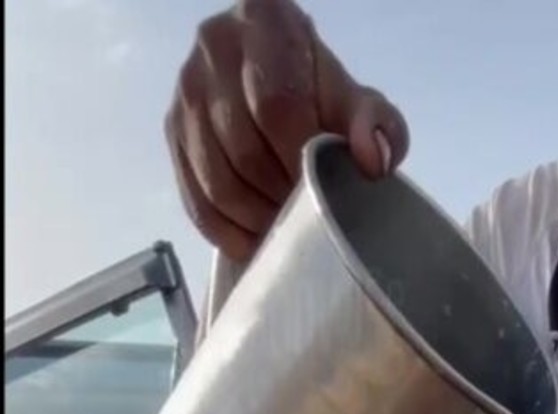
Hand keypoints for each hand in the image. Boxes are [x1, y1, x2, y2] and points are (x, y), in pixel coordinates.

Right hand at [165, 0, 409, 261]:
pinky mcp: (172, 130)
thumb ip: (377, 126)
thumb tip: (373, 160)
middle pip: (243, 147)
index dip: (300, 158)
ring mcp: (186, 89)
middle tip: (307, 215)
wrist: (283, 92)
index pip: (276, 104)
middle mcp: (214, 45)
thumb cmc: (324, 98)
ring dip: (256, 218)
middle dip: (279, 193)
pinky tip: (257, 240)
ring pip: (216, 179)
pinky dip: (228, 232)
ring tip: (286, 226)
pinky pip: (195, 198)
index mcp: (264, 20)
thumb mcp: (359, 105)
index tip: (322, 186)